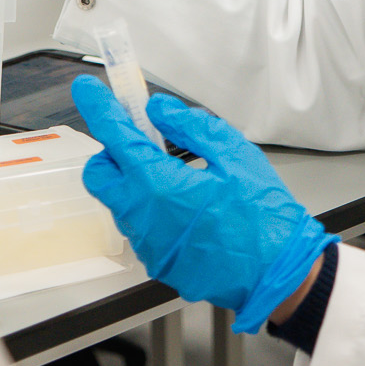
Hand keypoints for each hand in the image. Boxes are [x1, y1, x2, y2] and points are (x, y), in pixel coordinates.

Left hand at [73, 75, 335, 333]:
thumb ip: (191, 127)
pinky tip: (189, 208)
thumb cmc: (263, 218)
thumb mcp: (235, 156)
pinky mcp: (158, 262)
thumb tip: (159, 110)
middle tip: (143, 141)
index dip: (98, 108)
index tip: (87, 89)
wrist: (277, 276)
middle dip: (112, 152)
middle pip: (99, 175)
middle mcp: (142, 218)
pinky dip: (152, 210)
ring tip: (178, 176)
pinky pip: (141, 227)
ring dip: (135, 182)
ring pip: (120, 202)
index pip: (114, 137)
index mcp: (158, 185)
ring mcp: (147, 245)